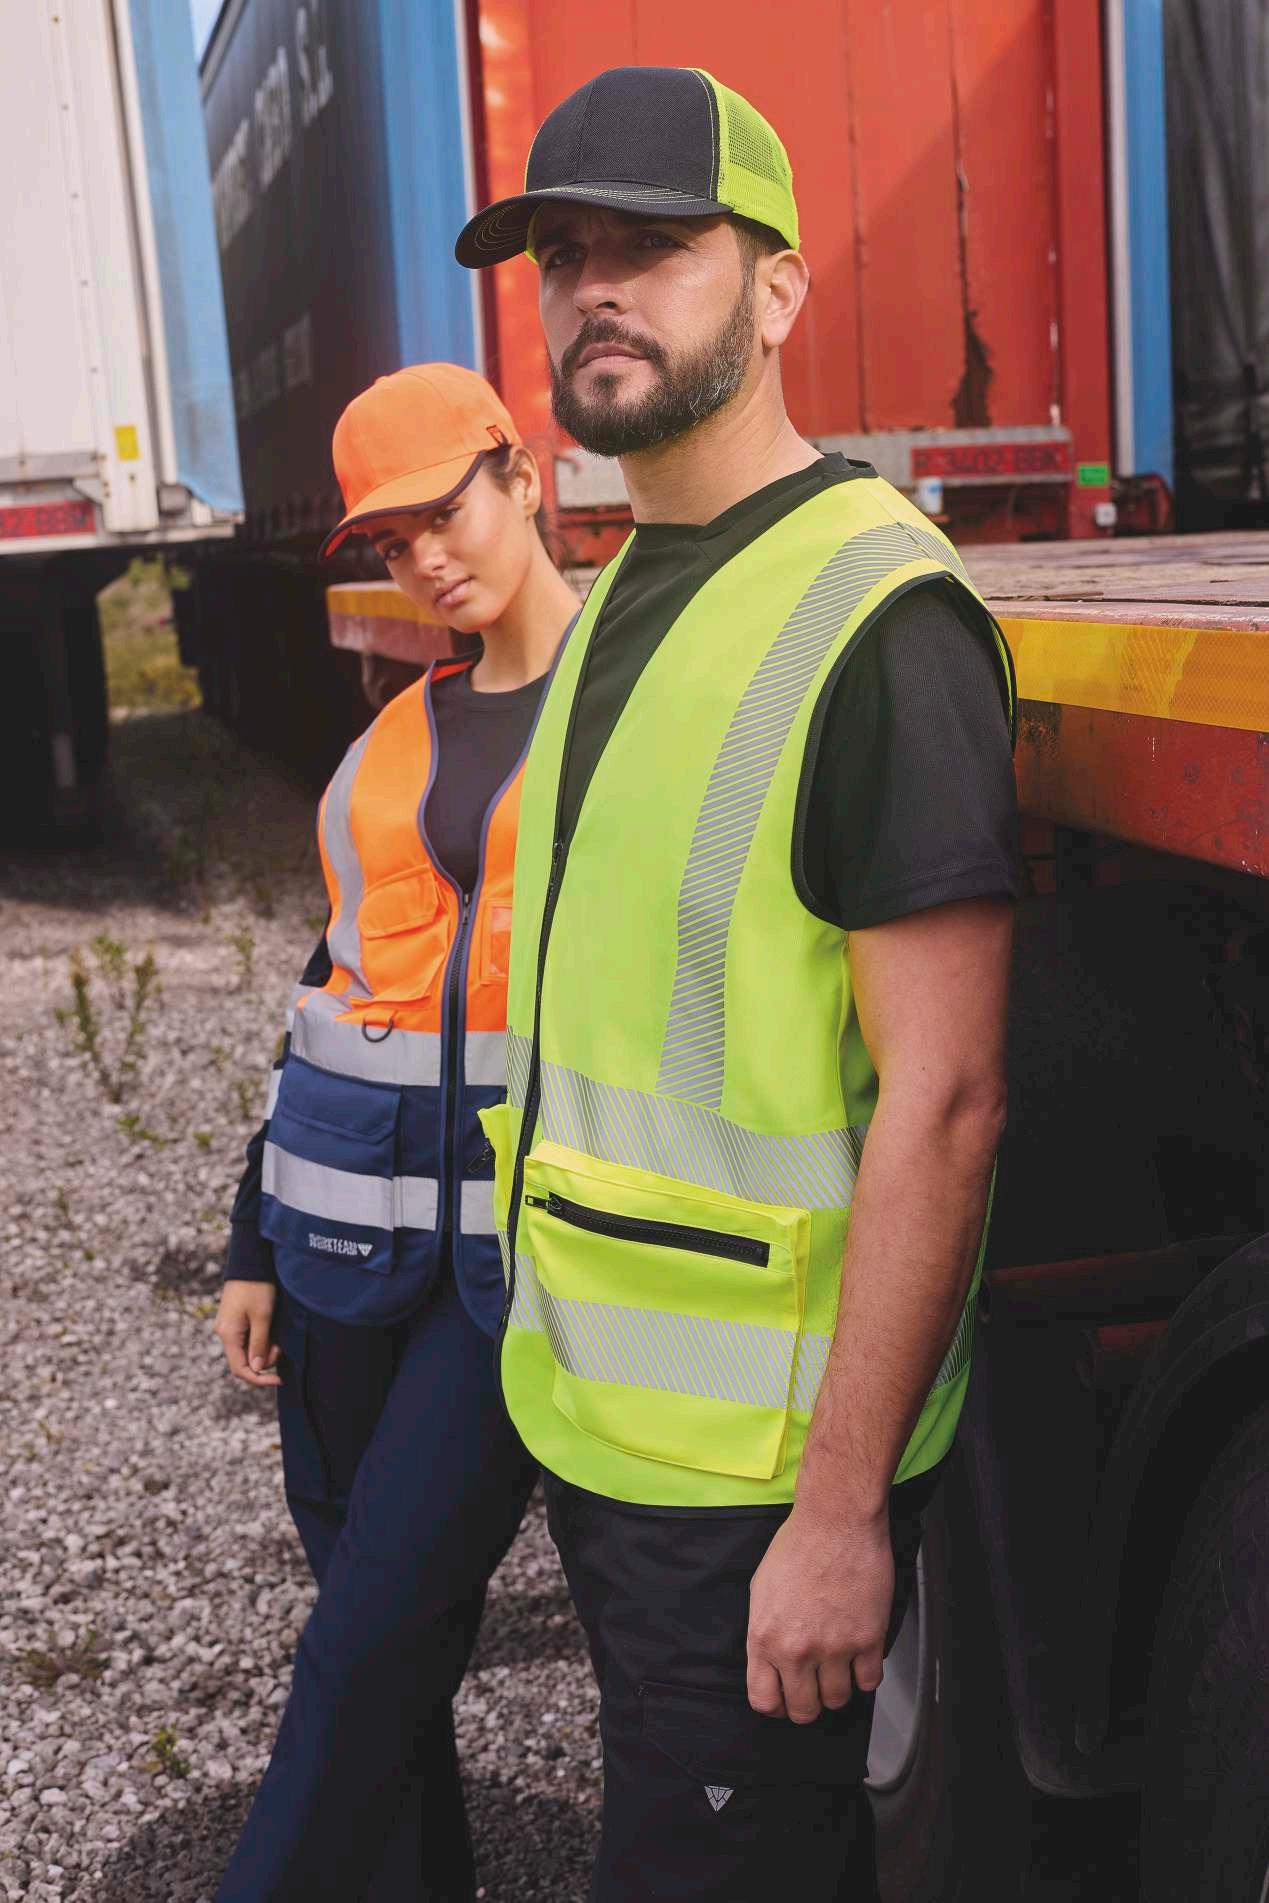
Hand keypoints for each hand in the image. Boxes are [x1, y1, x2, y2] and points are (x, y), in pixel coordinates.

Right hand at [214, 1280, 281, 1387]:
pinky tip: (271, 1332)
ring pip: (246, 1350)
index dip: (259, 1379)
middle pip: (243, 1361)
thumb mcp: (262, 1316)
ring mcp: (228, 1327)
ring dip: (264, 1350)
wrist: (250, 1262)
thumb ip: (259, 1344)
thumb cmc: (257, 1287)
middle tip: (281, 1348)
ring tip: (278, 1338)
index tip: (278, 1380)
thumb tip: (257, 1369)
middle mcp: (224, 1333)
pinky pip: (246, 1339)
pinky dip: (260, 1341)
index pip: (240, 1369)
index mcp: (228, 1334)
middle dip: (264, 1361)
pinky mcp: (234, 1320)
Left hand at [746, 1503, 893, 1722]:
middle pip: (803, 1710)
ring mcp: (834, 1648)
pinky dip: (865, 1675)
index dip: (776, 1705)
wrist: (836, 1520)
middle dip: (808, 1703)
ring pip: (837, 1700)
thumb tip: (771, 1662)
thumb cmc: (799, 1545)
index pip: (764, 1700)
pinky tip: (860, 1657)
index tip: (785, 1698)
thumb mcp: (762, 1589)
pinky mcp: (868, 1639)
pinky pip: (869, 1682)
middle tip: (815, 1688)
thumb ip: (764, 1632)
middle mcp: (796, 1649)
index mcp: (764, 1637)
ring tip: (838, 1667)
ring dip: (838, 1688)